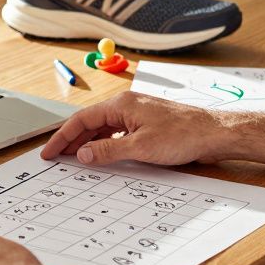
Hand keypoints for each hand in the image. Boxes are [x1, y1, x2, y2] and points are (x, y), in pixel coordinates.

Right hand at [41, 91, 225, 166]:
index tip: (49, 152)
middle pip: (90, 122)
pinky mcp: (148, 124)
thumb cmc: (184, 135)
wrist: (215, 133)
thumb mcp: (141, 147)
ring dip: (88, 143)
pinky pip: (118, 132)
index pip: (82, 119)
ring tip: (75, 160)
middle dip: (72, 140)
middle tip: (56, 158)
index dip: (62, 137)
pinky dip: (105, 144)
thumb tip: (82, 155)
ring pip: (104, 128)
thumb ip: (108, 151)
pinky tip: (103, 156)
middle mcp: (127, 105)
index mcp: (121, 104)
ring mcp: (138, 114)